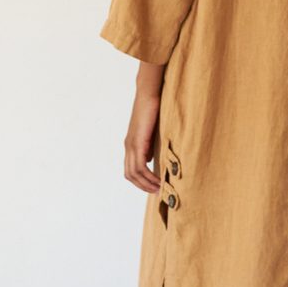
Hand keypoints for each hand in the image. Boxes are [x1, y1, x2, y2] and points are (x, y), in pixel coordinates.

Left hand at [123, 62, 164, 193]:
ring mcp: (131, 145)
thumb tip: (151, 158)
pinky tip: (158, 179)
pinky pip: (140, 166)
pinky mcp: (137, 142)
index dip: (140, 181)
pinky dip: (149, 176)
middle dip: (142, 186)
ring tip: (159, 188)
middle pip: (130, 175)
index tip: (152, 186)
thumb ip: (150, 145)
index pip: (130, 169)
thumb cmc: (153, 109)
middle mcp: (128, 146)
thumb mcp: (152, 131)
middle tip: (157, 192)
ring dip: (146, 184)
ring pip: (134, 173)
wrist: (149, 94)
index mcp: (131, 144)